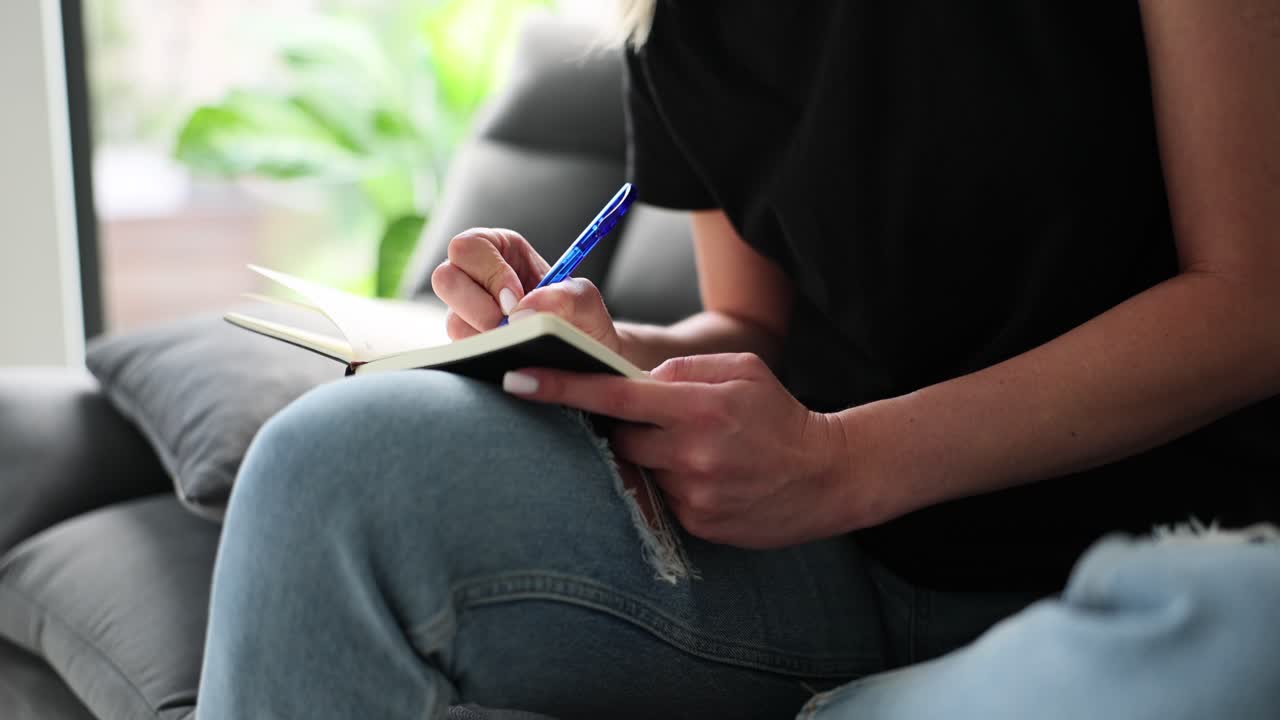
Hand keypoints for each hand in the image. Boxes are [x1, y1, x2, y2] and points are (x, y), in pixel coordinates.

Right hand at [431, 228, 622, 353]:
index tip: (515, 298)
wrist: (584, 353)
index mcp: (499, 251)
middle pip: (443, 277)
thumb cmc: (582, 318)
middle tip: (509, 323)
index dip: (488, 271)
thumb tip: (524, 313)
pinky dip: (485, 356)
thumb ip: (567, 297)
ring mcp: (466, 314)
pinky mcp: (467, 345)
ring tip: (517, 342)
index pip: (468, 247)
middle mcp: (476, 279)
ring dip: (485, 335)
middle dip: (477, 306)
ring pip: (451, 321)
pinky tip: (509, 356)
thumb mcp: (586, 300)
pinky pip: (459, 351)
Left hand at [502, 353, 856, 547]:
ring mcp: (693, 494)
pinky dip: (671, 483)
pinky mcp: (697, 524)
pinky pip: (660, 497)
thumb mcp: (740, 370)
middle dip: (624, 426)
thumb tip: (629, 385)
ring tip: (696, 452)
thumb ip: (681, 372)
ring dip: (652, 456)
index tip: (516, 377)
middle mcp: (691, 454)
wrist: (827, 475)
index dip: (560, 387)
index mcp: (699, 407)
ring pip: (638, 469)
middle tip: (656, 422)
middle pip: (618, 437)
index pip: (612, 396)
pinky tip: (708, 477)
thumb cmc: (777, 413)